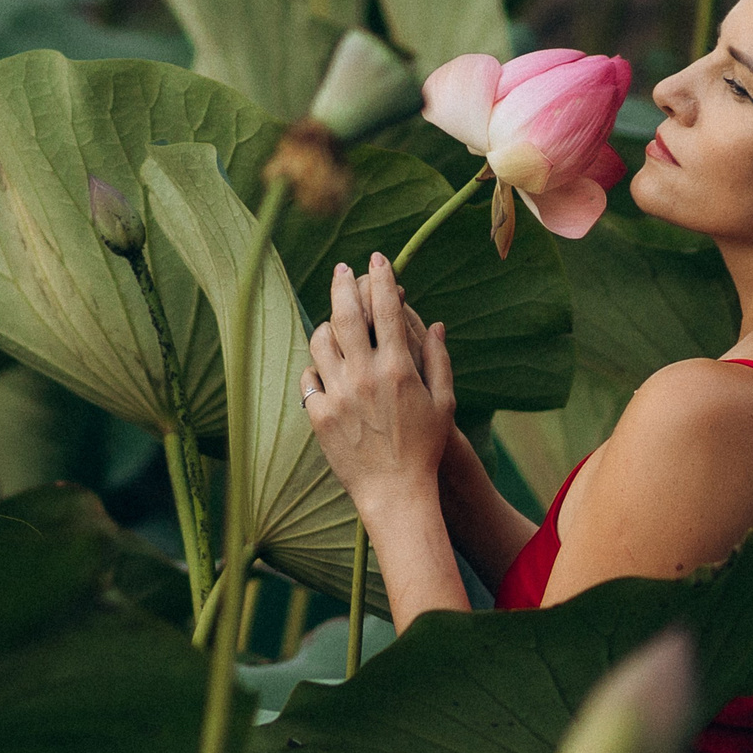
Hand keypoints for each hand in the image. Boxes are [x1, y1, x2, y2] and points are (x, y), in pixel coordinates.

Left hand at [302, 252, 457, 508]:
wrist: (395, 493)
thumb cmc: (426, 449)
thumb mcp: (443, 403)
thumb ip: (438, 360)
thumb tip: (434, 324)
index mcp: (398, 368)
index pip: (385, 308)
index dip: (380, 278)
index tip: (377, 259)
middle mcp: (364, 376)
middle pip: (344, 314)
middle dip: (343, 284)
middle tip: (343, 268)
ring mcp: (338, 395)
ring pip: (320, 341)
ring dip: (325, 324)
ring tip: (332, 320)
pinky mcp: (319, 415)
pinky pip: (309, 377)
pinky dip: (316, 367)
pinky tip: (325, 367)